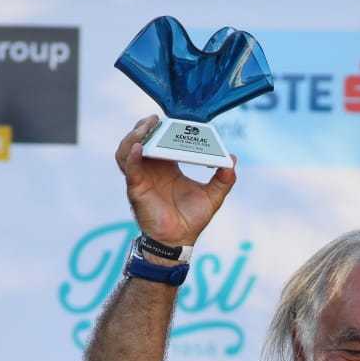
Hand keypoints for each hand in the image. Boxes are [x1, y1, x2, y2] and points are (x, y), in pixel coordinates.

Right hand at [116, 116, 236, 246]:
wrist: (179, 241)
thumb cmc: (192, 219)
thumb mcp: (213, 196)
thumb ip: (223, 179)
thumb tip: (232, 159)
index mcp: (167, 166)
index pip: (161, 139)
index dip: (164, 128)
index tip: (174, 120)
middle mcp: (152, 169)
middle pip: (140, 139)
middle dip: (145, 126)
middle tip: (156, 119)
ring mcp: (141, 177)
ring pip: (126, 150)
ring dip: (134, 136)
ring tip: (146, 128)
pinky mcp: (136, 188)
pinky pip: (129, 169)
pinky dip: (131, 157)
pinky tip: (139, 148)